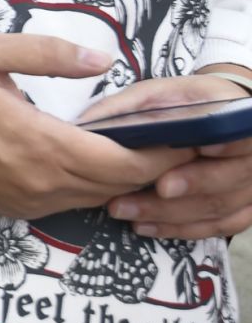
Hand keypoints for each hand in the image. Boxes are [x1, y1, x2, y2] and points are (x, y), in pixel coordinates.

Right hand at [0, 34, 194, 220]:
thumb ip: (47, 53)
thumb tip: (102, 60)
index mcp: (39, 143)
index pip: (123, 162)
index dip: (161, 151)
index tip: (180, 129)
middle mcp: (41, 182)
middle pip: (122, 185)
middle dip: (154, 164)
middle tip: (171, 134)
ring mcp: (31, 200)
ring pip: (102, 198)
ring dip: (126, 177)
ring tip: (140, 144)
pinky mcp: (19, 209)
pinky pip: (75, 203)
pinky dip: (98, 185)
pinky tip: (96, 158)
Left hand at [88, 71, 251, 238]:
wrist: (223, 117)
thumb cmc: (187, 103)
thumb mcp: (159, 93)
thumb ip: (130, 107)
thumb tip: (87, 125)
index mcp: (237, 119)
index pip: (238, 138)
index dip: (220, 148)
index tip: (188, 156)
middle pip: (227, 180)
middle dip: (186, 188)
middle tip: (144, 194)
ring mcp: (250, 186)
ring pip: (219, 208)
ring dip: (172, 215)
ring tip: (128, 213)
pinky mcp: (244, 207)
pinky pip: (219, 227)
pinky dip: (183, 229)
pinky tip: (147, 227)